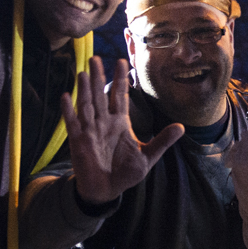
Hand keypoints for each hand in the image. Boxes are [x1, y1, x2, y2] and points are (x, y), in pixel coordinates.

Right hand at [61, 56, 185, 205]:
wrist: (107, 190)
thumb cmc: (125, 173)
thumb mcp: (148, 157)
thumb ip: (162, 141)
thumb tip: (182, 127)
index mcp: (120, 123)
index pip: (120, 96)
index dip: (120, 79)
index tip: (122, 61)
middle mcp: (104, 122)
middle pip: (100, 95)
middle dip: (98, 77)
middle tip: (96, 58)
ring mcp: (90, 130)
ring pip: (86, 104)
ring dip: (84, 89)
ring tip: (83, 71)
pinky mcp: (78, 141)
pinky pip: (72, 123)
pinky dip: (68, 110)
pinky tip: (65, 96)